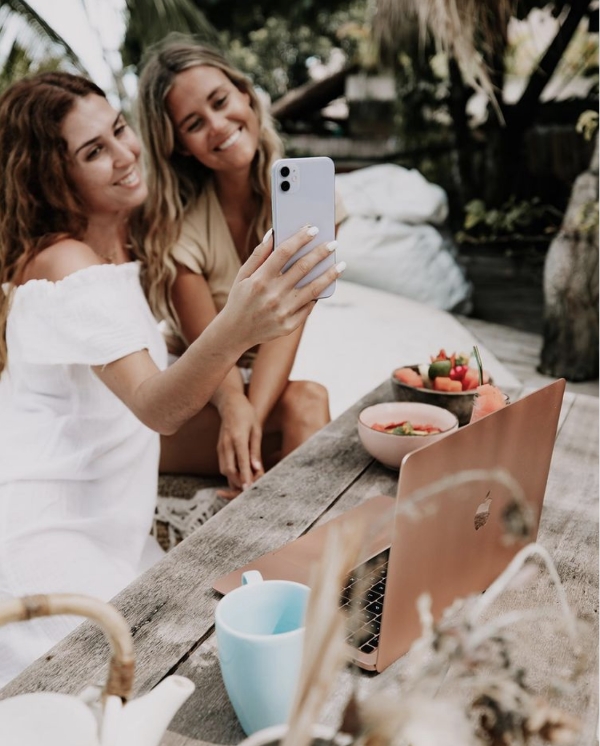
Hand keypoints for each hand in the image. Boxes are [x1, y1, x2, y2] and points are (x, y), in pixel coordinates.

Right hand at [216, 392, 263, 491]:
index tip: (248, 488)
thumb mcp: (256, 430)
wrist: (230, 404)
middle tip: (249, 490)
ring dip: (233, 480)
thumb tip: (257, 468)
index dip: (245, 476)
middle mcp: (226, 444)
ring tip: (246, 485)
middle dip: (237, 482)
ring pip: (223, 469)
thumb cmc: (247, 415)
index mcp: (238, 438)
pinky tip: (240, 476)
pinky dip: (230, 473)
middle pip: (228, 469)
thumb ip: (255, 450)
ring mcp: (220, 446)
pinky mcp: (219, 448)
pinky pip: (223, 465)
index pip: (241, 461)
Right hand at [222, 227, 344, 349]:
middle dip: (320, 253)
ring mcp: (282, 312)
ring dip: (329, 275)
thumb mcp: (242, 275)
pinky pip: (309, 307)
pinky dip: (318, 295)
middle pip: (303, 268)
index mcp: (259, 280)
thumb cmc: (240, 299)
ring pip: (313, 289)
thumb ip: (258, 255)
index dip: (300, 239)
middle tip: (333, 243)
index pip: (284, 252)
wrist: (235, 333)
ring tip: (341, 265)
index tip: (313, 229)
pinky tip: (327, 285)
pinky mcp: (289, 325)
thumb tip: (274, 233)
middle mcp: (272, 295)